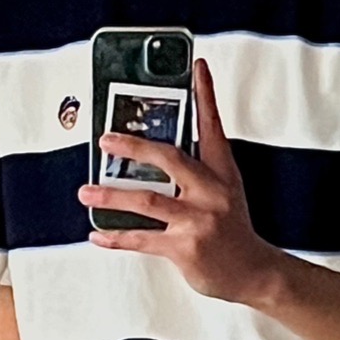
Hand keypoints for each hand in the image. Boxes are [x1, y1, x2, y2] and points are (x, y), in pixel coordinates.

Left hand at [78, 61, 280, 304]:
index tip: (197, 66)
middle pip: (169, 158)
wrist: (253, 272)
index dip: (205, 95)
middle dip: (134, 146)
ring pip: (147, 200)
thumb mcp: (226, 194)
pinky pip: (143, 240)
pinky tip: (98, 234)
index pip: (213, 126)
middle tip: (106, 140)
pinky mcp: (185, 248)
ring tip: (86, 193)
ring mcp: (197, 220)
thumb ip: (198, 175)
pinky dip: (116, 238)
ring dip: (111, 197)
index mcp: (222, 174)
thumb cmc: (233, 233)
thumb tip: (159, 162)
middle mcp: (210, 192)